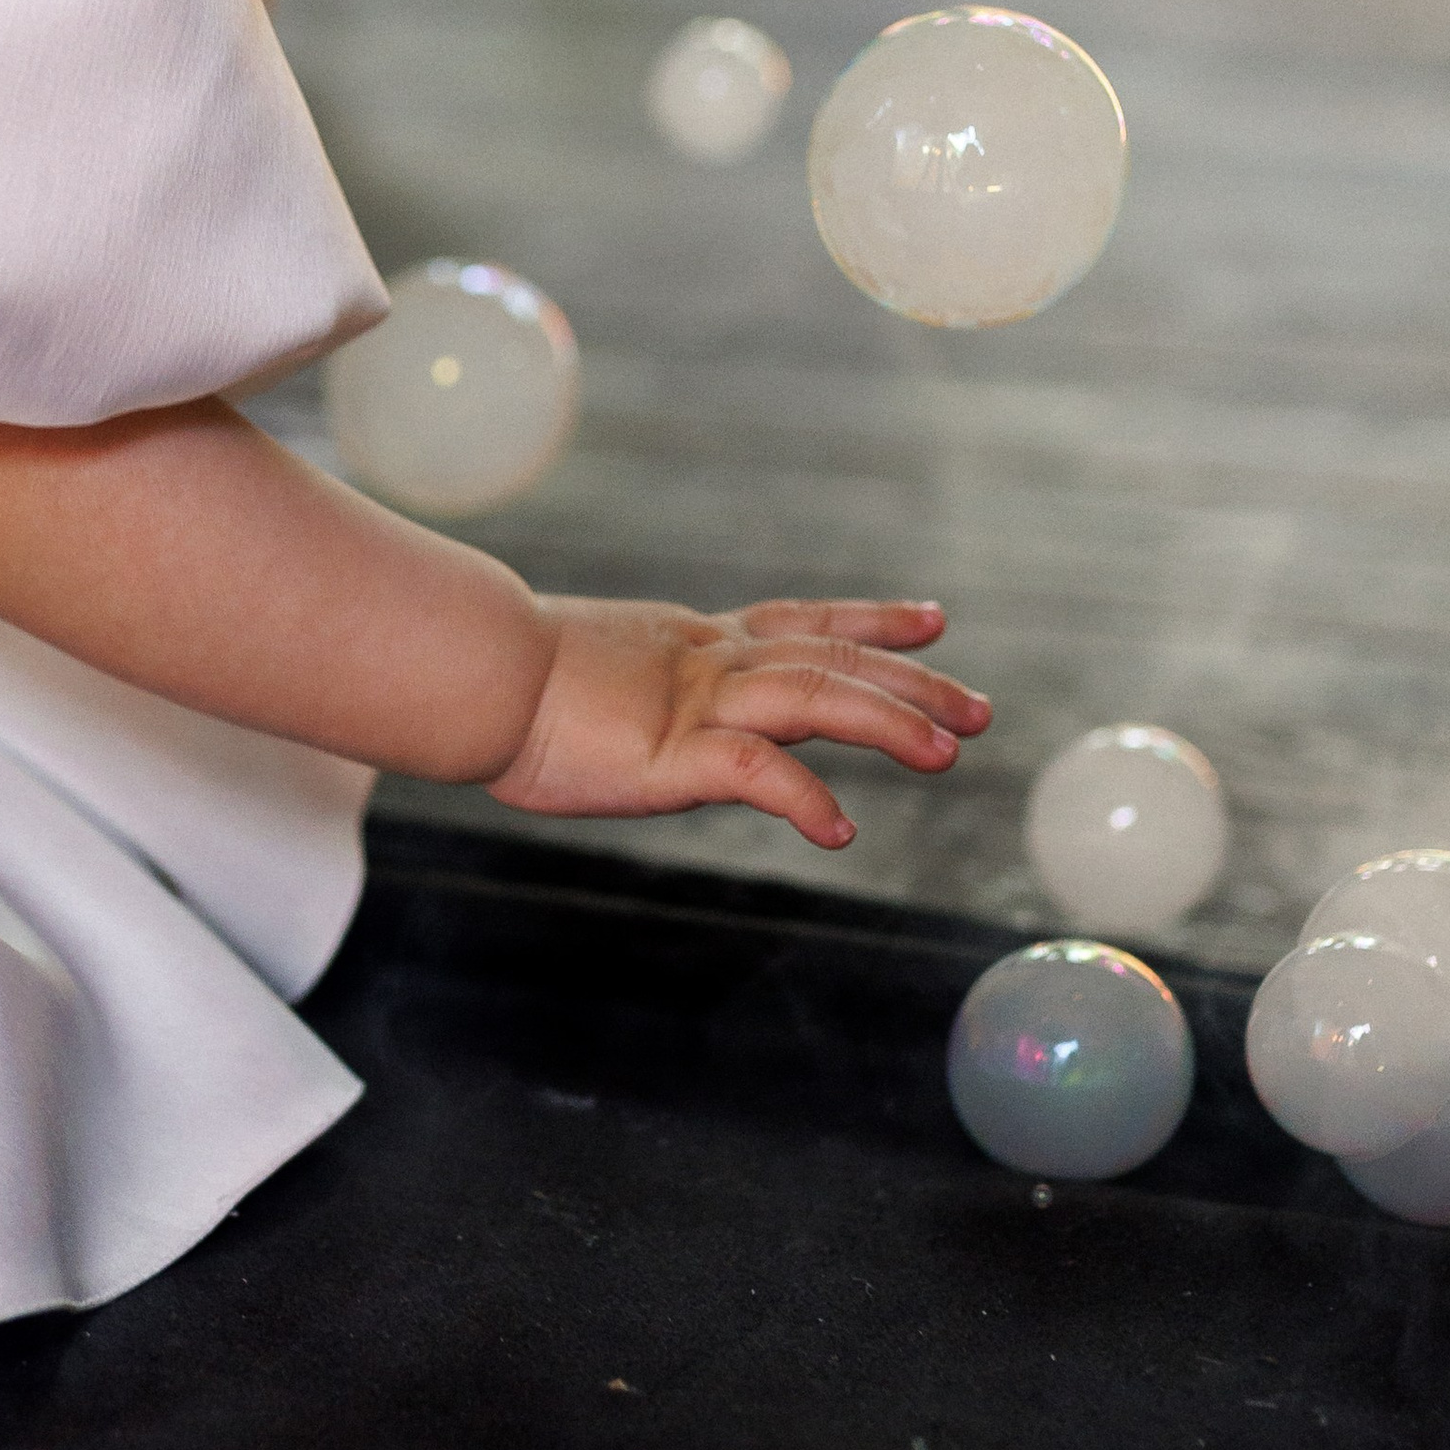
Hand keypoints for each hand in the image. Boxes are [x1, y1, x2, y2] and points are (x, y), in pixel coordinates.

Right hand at [486, 597, 988, 850]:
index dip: (875, 620)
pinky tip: (841, 829)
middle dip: (914, 684)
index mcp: (696, 643)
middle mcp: (711, 662)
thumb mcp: (591, 675)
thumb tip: (629, 706)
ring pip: (817, 699)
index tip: (935, 620)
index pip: (806, 623)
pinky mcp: (673, 752)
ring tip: (950, 753)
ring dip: (890, 723)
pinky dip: (806, 799)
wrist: (468, 673)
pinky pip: (758, 773)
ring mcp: (697, 702)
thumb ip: (633, 690)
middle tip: (981, 709)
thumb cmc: (502, 679)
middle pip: (835, 659)